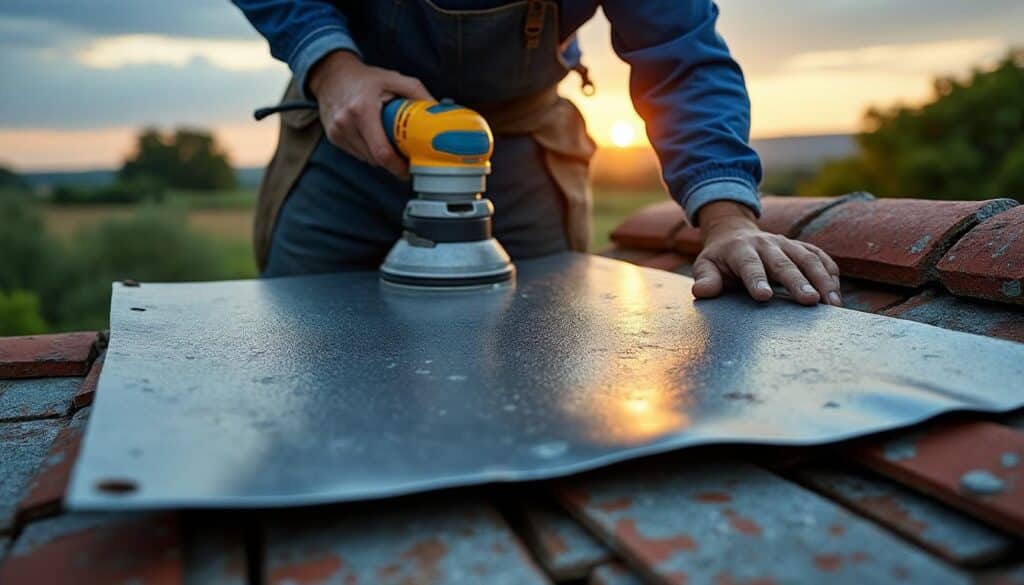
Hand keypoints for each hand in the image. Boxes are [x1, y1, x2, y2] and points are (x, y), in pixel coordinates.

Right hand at [308, 51, 433, 176]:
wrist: (331, 74)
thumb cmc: (364, 78)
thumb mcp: (393, 78)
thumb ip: (417, 93)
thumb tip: (438, 111)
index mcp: (362, 109)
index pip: (382, 152)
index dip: (398, 166)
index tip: (410, 168)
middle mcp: (346, 123)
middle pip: (376, 159)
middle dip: (393, 161)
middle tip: (406, 154)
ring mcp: (337, 132)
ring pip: (367, 159)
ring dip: (381, 157)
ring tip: (390, 142)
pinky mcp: (334, 137)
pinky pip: (357, 154)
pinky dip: (369, 151)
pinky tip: (374, 137)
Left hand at [691, 201, 841, 305]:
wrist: (735, 233)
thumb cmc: (720, 259)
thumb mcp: (706, 266)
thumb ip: (706, 279)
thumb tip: (701, 291)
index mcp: (741, 250)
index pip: (750, 266)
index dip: (757, 280)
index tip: (764, 297)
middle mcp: (767, 244)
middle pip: (784, 263)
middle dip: (798, 282)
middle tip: (811, 301)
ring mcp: (787, 244)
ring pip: (808, 259)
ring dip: (822, 280)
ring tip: (833, 304)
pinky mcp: (801, 247)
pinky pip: (820, 257)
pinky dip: (831, 272)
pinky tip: (836, 292)